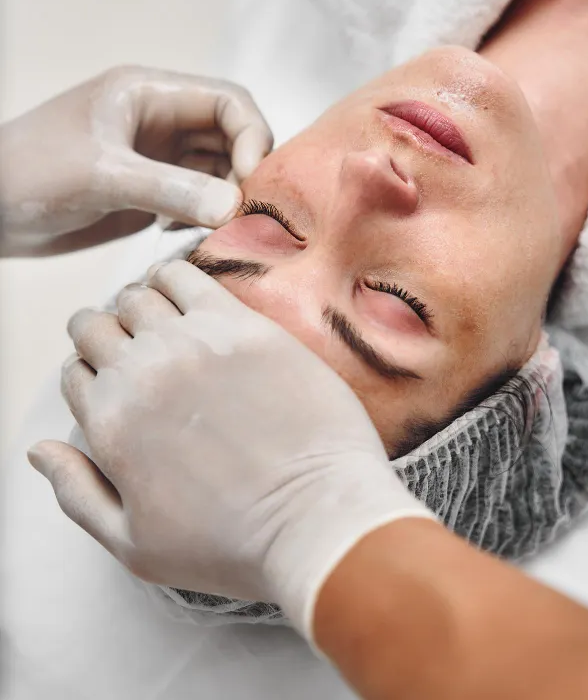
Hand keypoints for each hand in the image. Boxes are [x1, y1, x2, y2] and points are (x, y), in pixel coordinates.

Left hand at [0, 66, 271, 255]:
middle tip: (244, 213)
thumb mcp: (103, 177)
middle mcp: (159, 121)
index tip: (250, 180)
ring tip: (222, 230)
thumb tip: (233, 207)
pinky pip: (195, 199)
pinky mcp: (148, 192)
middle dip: (244, 171)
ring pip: (217, 170)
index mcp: (150, 94)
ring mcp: (155, 158)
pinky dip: (204, 217)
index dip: (251, 136)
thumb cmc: (30, 173)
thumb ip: (171, 190)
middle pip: (230, 136)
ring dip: (226, 198)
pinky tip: (186, 236)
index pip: (229, 101)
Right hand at [27, 260, 429, 636]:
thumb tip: (36, 448)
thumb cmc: (230, 545)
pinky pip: (188, 275)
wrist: (316, 520)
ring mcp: (192, 343)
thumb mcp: (134, 545)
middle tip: (136, 345)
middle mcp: (141, 374)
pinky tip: (189, 296)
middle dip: (105, 331)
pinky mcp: (242, 324)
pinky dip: (175, 277)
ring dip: (139, 303)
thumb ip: (76, 492)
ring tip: (163, 320)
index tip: (116, 377)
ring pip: (137, 293)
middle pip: (96, 323)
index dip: (91, 372)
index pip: (75, 371)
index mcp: (109, 424)